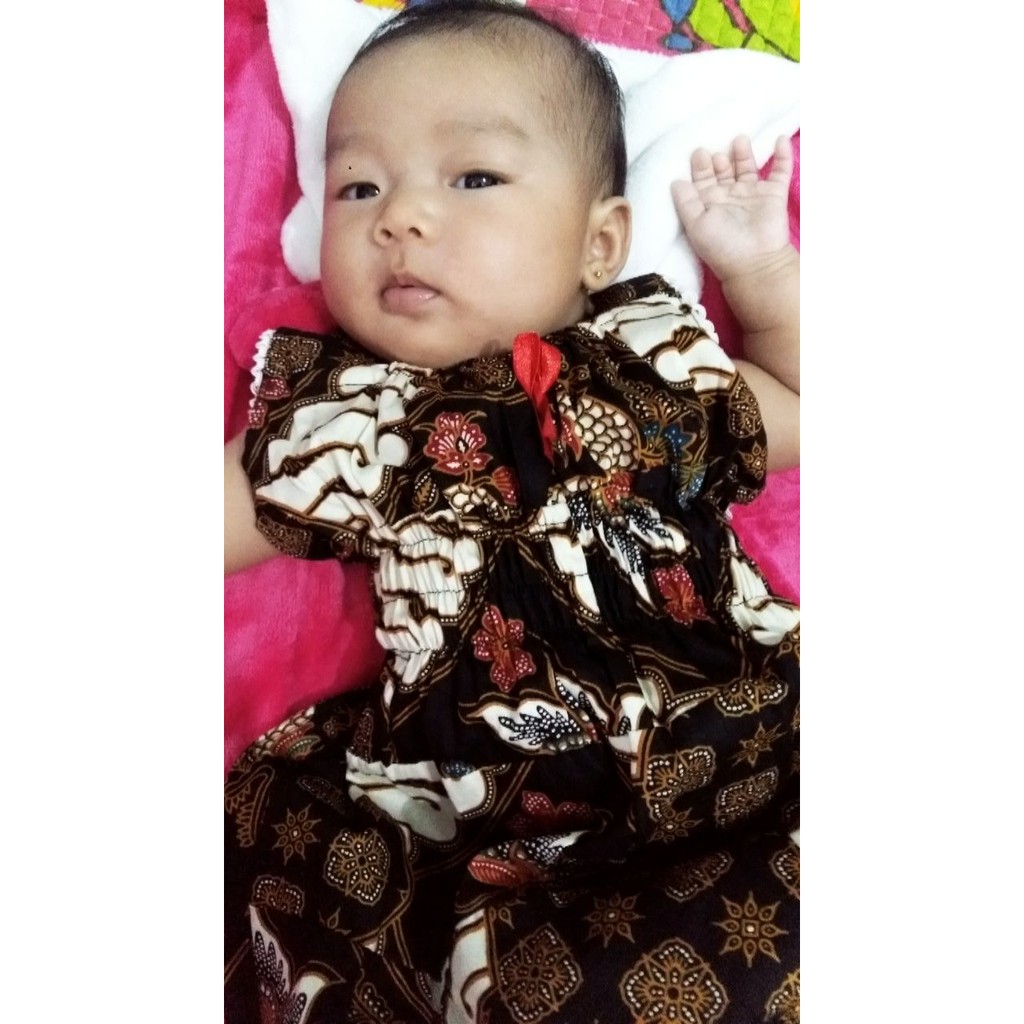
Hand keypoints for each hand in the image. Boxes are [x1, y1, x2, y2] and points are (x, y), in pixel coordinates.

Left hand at [671, 135, 793, 283]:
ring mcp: (752, 194)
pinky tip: (780, 138)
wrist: (755, 262)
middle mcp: (730, 197)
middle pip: (724, 170)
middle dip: (719, 158)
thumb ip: (685, 202)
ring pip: (747, 167)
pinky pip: (780, 171)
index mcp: (709, 204)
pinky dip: (782, 155)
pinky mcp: (774, 194)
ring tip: (739, 139)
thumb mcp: (695, 225)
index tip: (699, 153)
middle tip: (717, 153)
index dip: (700, 166)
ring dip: (743, 153)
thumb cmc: (721, 246)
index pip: (702, 179)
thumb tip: (675, 181)